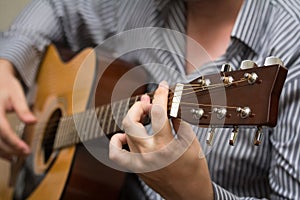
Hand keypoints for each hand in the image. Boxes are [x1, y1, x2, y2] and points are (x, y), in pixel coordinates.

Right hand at [0, 59, 35, 160]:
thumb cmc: (6, 87)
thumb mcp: (17, 94)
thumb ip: (23, 109)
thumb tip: (33, 122)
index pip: (3, 129)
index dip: (14, 142)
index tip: (26, 149)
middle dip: (10, 149)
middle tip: (25, 153)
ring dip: (2, 152)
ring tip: (15, 158)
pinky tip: (6, 154)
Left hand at [110, 81, 212, 199]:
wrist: (189, 194)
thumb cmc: (194, 169)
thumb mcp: (191, 141)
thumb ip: (178, 122)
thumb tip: (169, 106)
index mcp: (165, 146)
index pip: (158, 112)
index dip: (160, 95)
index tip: (162, 86)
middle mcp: (148, 153)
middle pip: (131, 121)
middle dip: (139, 106)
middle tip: (148, 102)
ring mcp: (139, 162)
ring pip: (125, 133)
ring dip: (133, 119)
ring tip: (142, 115)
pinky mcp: (135, 168)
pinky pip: (117, 153)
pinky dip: (117, 141)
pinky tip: (125, 135)